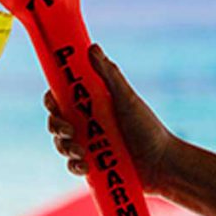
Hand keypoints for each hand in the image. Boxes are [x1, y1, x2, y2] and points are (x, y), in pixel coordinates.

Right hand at [45, 44, 173, 192]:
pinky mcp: (93, 167)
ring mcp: (89, 146)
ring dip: (64, 147)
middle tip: (68, 130)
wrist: (163, 164)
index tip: (54, 104)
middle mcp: (87, 124)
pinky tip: (83, 166)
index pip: (62, 99)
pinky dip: (73, 166)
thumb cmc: (148, 127)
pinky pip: (73, 166)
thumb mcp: (127, 99)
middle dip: (56, 126)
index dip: (52, 101)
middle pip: (57, 122)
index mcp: (92, 105)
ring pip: (62, 144)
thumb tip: (92, 48)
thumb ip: (110, 74)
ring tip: (81, 151)